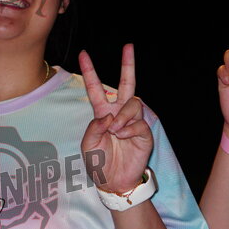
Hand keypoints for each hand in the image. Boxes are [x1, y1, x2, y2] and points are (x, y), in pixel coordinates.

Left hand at [80, 44, 152, 193]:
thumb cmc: (99, 163)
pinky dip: (129, 129)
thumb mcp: (88, 144)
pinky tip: (123, 136)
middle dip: (128, 65)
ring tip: (115, 130)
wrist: (113, 182)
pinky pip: (139, 123)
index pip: (96, 89)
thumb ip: (94, 127)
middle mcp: (119, 114)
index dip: (90, 72)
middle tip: (129, 46)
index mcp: (102, 113)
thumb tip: (110, 115)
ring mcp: (133, 122)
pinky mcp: (144, 133)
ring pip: (134, 103)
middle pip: (126, 84)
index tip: (84, 54)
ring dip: (123, 115)